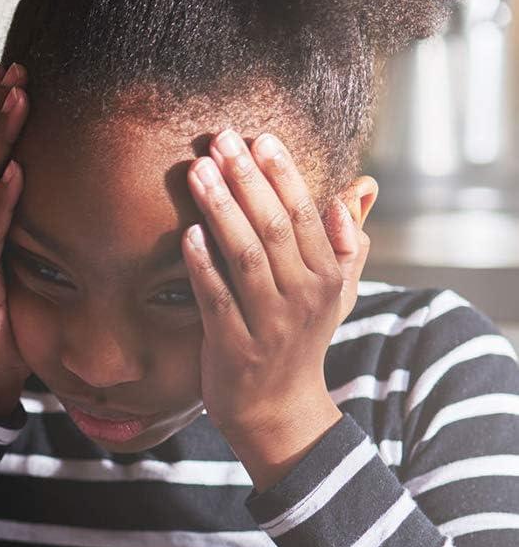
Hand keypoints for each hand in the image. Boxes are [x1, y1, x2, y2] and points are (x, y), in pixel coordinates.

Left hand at [182, 129, 369, 490]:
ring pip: (246, 256)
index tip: (258, 136)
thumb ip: (346, 241)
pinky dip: (203, 265)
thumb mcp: (335, 291)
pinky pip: (217, 299)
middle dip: (247, 179)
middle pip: (276, 226)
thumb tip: (358, 188)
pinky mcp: (236, 347)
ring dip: (221, 210)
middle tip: (219, 140)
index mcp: (329, 276)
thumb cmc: (299, 339)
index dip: (282, 173)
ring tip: (198, 171)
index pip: (307, 213)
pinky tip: (187, 233)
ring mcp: (270, 323)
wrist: (278, 409)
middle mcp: (305, 296)